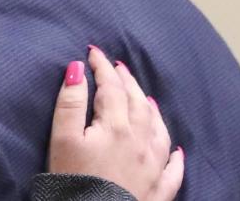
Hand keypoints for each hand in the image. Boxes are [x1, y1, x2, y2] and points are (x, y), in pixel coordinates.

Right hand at [47, 46, 183, 200]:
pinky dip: (175, 156)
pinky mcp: (158, 191)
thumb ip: (70, 103)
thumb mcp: (63, 140)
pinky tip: (176, 150)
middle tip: (117, 67)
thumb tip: (77, 69)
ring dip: (150, 109)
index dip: (102, 66)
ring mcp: (153, 167)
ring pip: (158, 129)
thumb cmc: (74, 183)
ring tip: (144, 97)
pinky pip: (173, 169)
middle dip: (127, 81)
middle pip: (137, 103)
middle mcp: (140, 142)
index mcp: (116, 127)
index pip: (111, 87)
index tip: (93, 52)